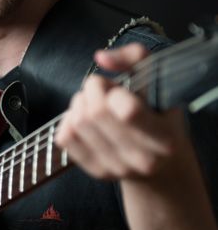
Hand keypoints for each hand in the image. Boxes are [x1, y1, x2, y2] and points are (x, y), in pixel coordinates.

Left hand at [55, 43, 187, 182]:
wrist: (161, 164)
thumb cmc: (159, 114)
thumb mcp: (160, 81)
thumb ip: (135, 57)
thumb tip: (100, 57)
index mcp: (164, 138)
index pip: (127, 110)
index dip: (114, 90)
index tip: (120, 88)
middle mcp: (142, 159)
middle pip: (96, 113)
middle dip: (94, 90)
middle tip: (103, 91)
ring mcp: (117, 169)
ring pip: (78, 122)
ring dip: (80, 103)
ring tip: (95, 103)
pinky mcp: (96, 171)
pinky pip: (65, 138)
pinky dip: (69, 120)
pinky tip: (84, 118)